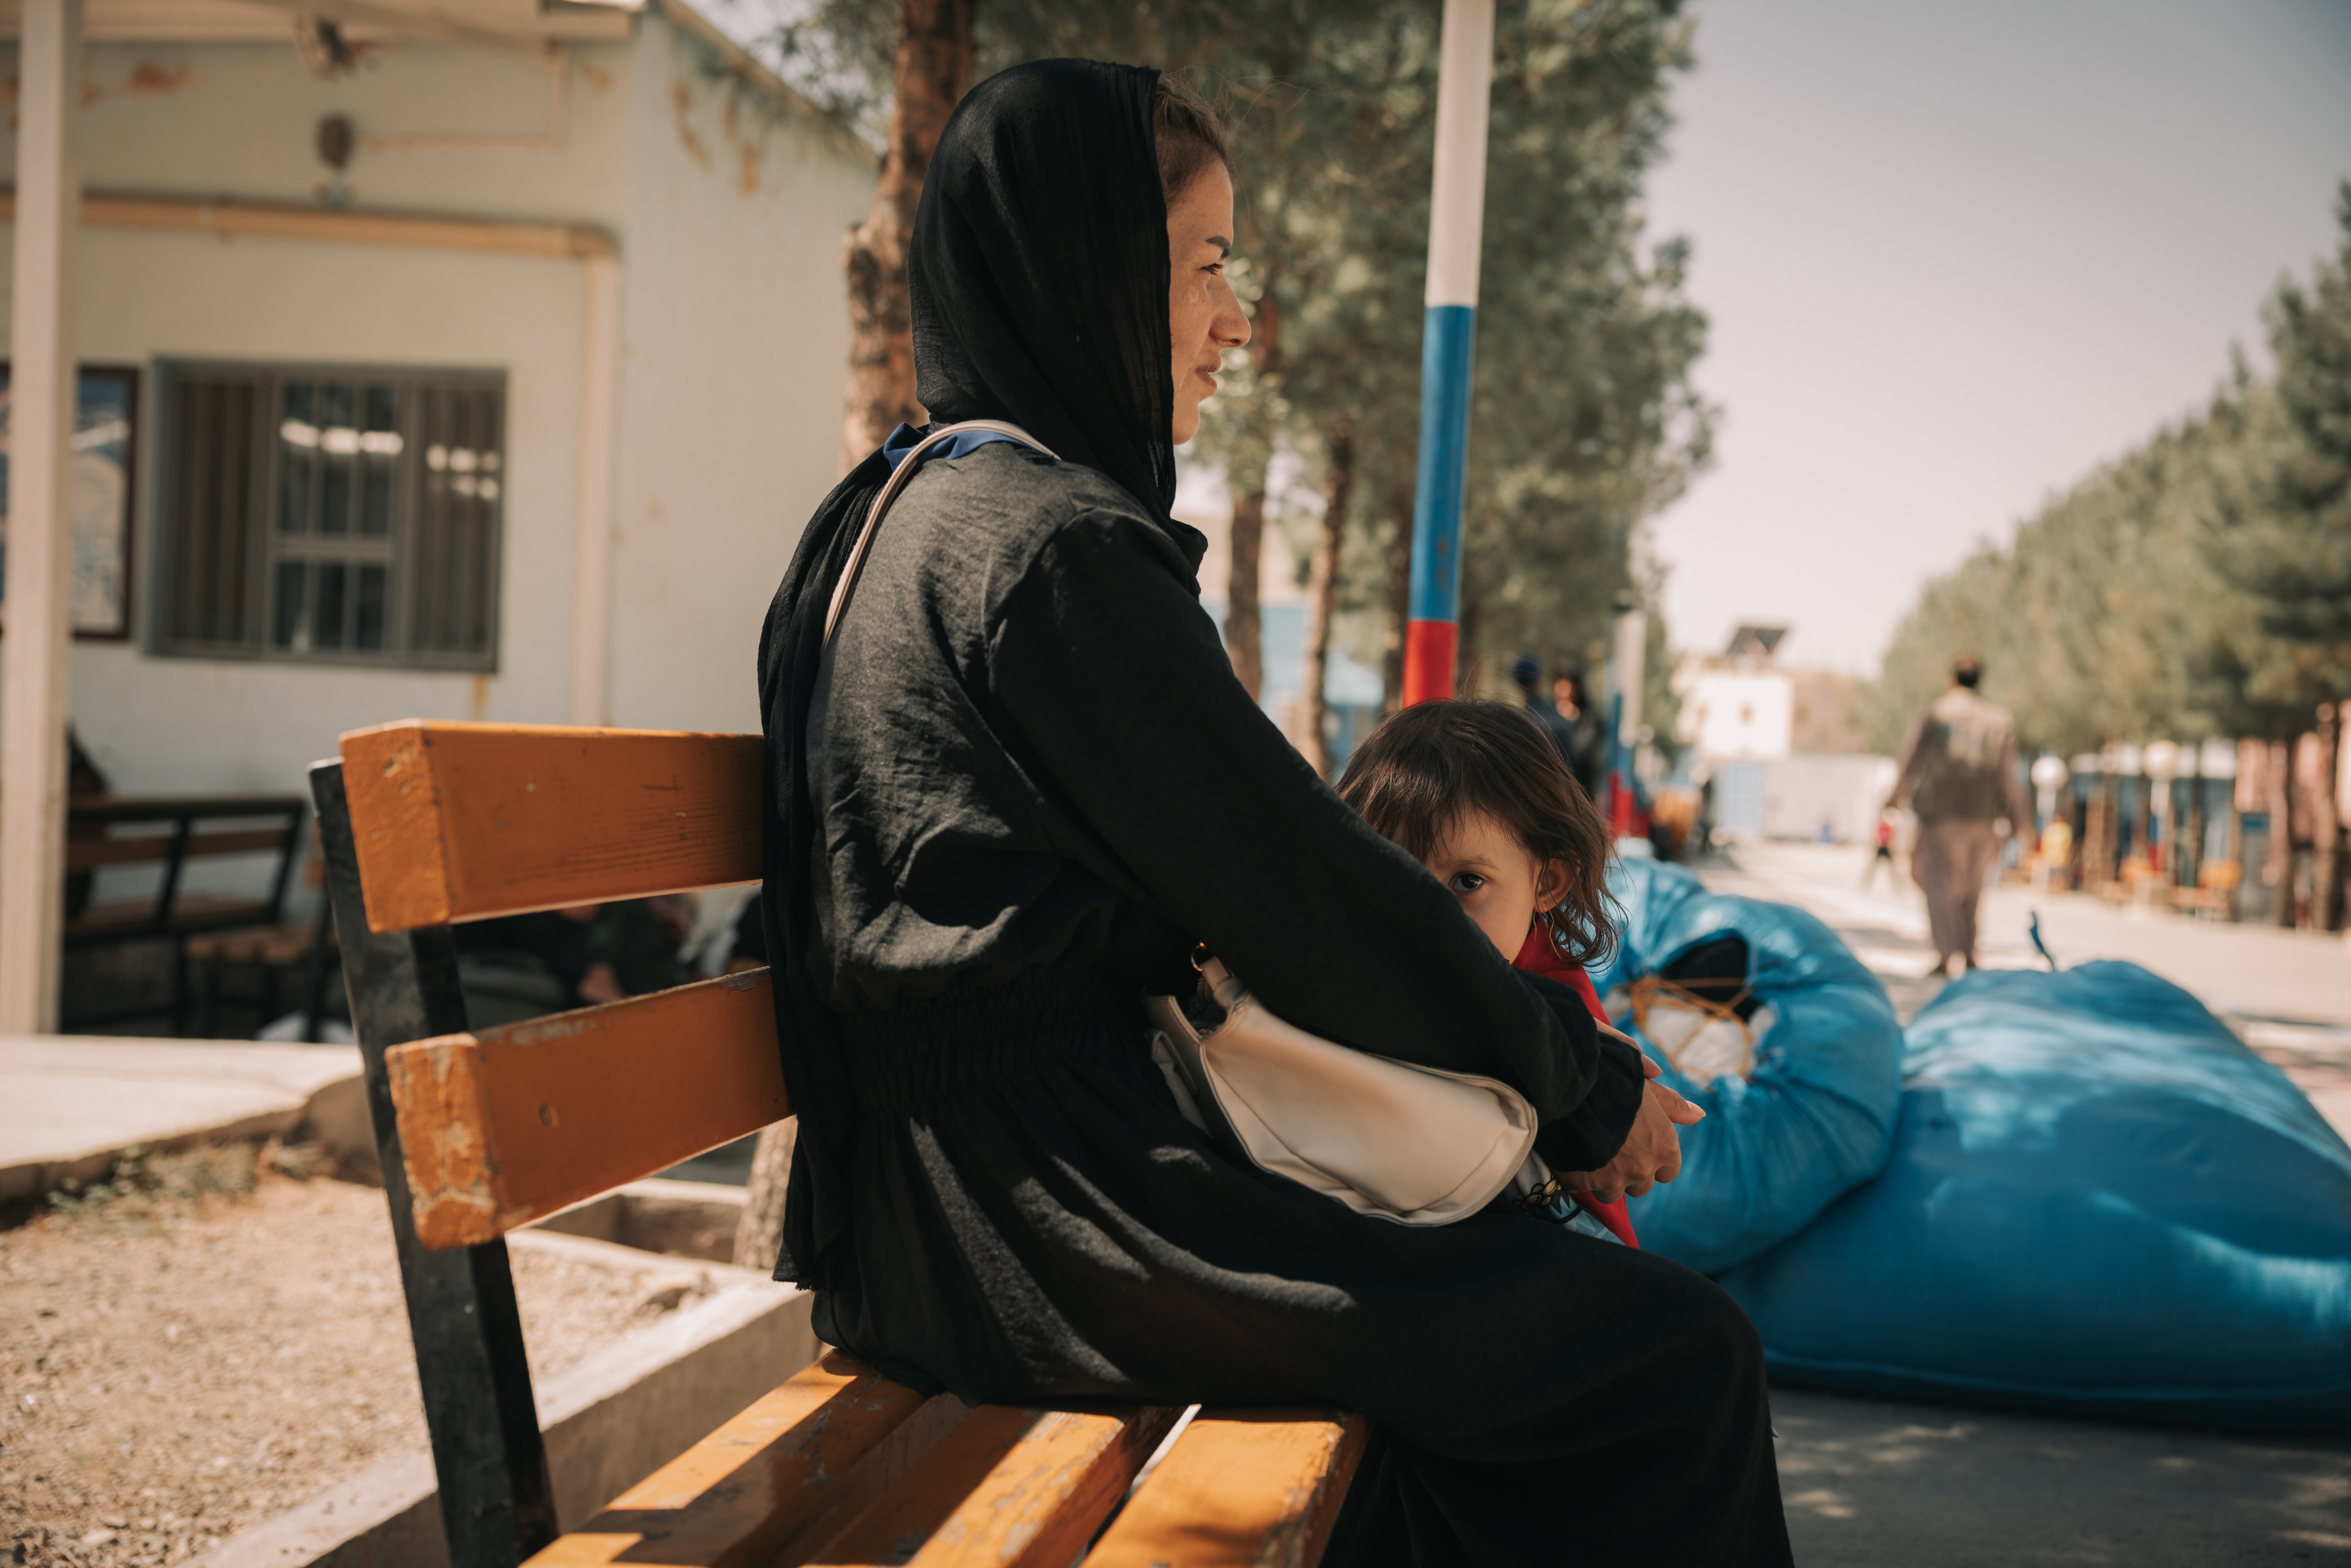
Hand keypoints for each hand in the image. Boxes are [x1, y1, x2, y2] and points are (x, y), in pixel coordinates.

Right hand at [1564, 1058, 1704, 1204]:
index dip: (1654, 1161)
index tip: (1639, 1149)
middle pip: (1641, 1186)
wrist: (1567, 1083)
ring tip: (1589, 1152)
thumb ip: (1671, 1103)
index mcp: (1663, 1145)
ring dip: (1603, 1179)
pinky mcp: (1582, 1184)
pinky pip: (1583, 1188)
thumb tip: (1698, 1114)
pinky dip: (1578, 1177)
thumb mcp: (1645, 1084)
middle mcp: (1643, 1168)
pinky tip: (1571, 1152)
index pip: (1669, 1172)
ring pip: (1612, 1193)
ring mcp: (1612, 1180)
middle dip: (1628, 1172)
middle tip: (1611, 1148)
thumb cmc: (1610, 1076)